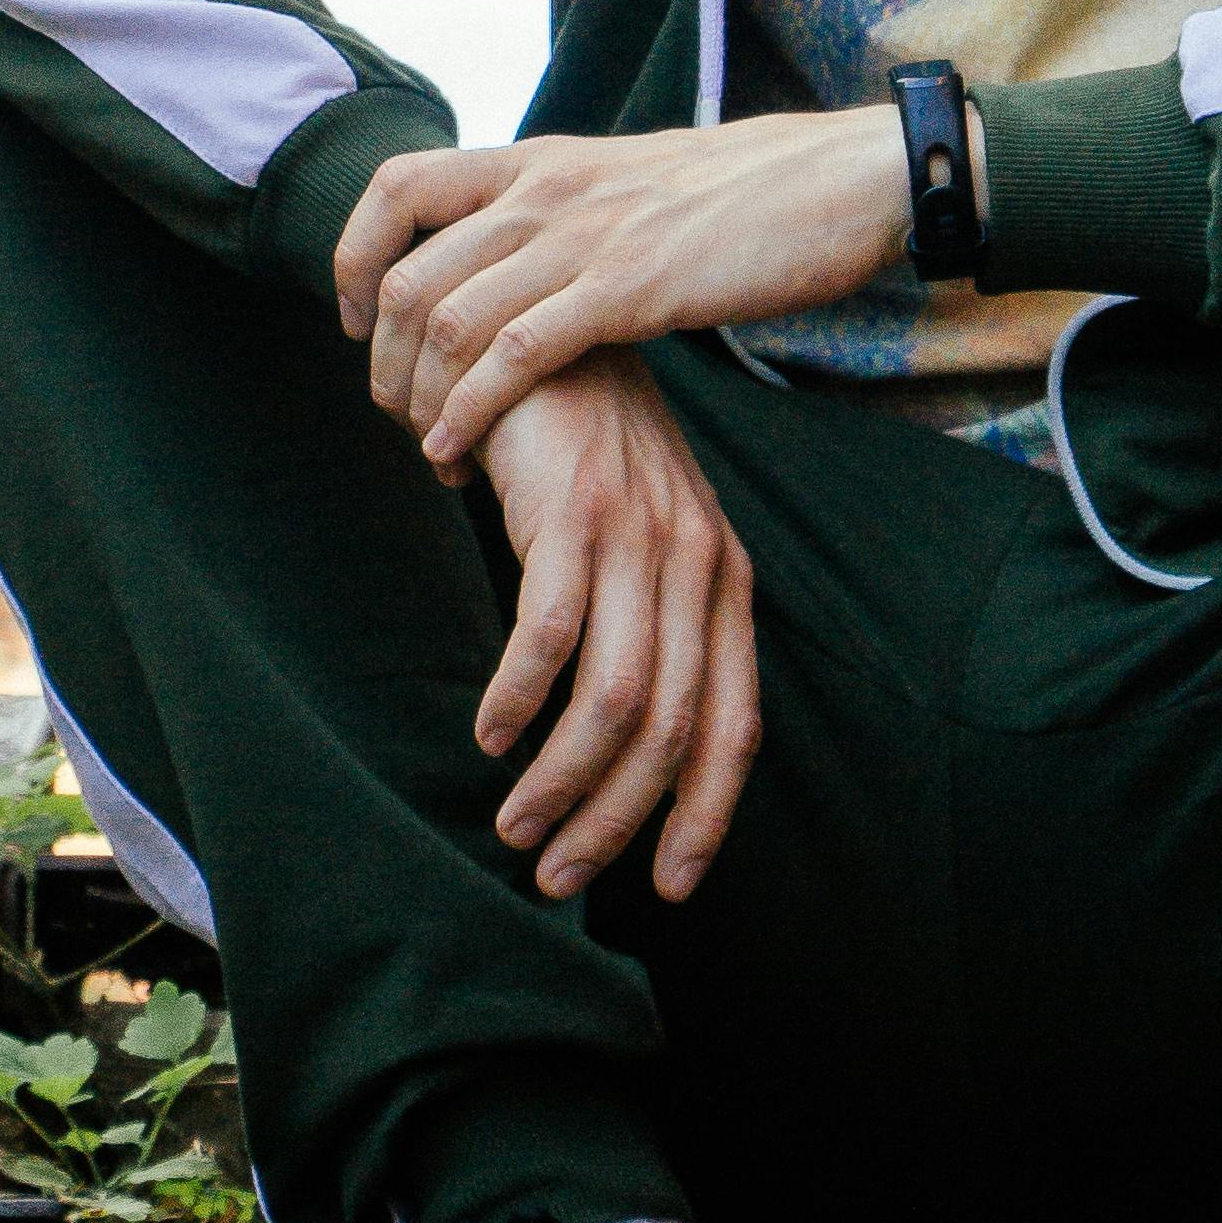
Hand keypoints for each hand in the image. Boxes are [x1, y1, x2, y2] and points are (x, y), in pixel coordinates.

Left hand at [340, 110, 911, 473]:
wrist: (839, 180)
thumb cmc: (749, 195)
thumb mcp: (631, 180)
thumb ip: (569, 208)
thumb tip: (528, 249)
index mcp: (541, 161)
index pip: (398, 183)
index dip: (356, 253)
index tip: (361, 316)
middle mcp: (544, 191)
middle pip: (406, 273)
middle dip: (381, 358)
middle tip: (393, 411)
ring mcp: (583, 238)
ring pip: (444, 318)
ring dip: (417, 397)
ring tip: (425, 445)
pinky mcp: (627, 289)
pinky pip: (514, 354)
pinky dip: (468, 410)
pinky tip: (455, 450)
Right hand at [473, 354, 759, 903]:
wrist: (545, 336)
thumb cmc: (585, 452)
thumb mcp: (641, 542)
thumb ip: (646, 626)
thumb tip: (620, 747)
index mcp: (723, 583)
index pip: (735, 725)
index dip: (704, 814)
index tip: (670, 886)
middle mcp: (697, 566)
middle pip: (673, 731)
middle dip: (616, 821)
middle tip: (557, 874)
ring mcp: (641, 538)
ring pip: (616, 698)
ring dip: (561, 780)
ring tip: (515, 825)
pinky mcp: (574, 512)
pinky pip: (550, 634)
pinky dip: (518, 698)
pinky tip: (486, 732)